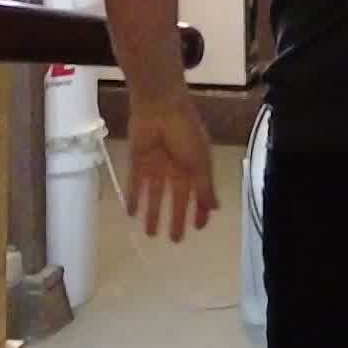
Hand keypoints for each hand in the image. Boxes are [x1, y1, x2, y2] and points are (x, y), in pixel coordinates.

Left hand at [127, 92, 220, 242]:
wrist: (159, 107)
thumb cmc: (185, 132)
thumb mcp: (201, 163)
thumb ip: (205, 188)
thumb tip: (215, 209)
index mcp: (195, 167)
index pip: (198, 195)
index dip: (199, 211)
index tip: (199, 227)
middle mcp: (176, 169)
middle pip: (176, 199)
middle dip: (176, 218)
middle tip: (175, 240)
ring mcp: (156, 166)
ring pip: (155, 196)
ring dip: (153, 213)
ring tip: (151, 234)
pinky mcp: (138, 162)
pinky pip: (135, 184)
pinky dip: (134, 198)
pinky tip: (132, 213)